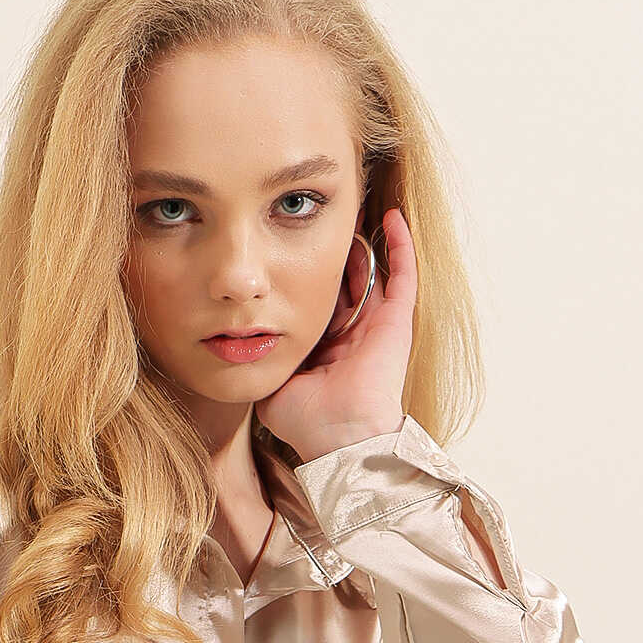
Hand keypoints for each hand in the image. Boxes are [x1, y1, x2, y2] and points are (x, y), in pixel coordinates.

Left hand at [253, 206, 415, 463]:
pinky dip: (400, 244)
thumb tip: (238, 349)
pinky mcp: (398, 320)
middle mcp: (354, 334)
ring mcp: (378, 326)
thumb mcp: (273, 387)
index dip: (303, 277)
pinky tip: (392, 214)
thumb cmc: (306, 421)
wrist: (338, 436)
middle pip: (345, 283)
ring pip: (373, 272)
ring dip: (363, 242)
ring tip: (351, 207)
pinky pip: (404, 274)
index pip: (317, 303)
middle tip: (317, 220)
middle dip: (332, 253)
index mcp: (326, 349)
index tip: (286, 248)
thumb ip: (261, 365)